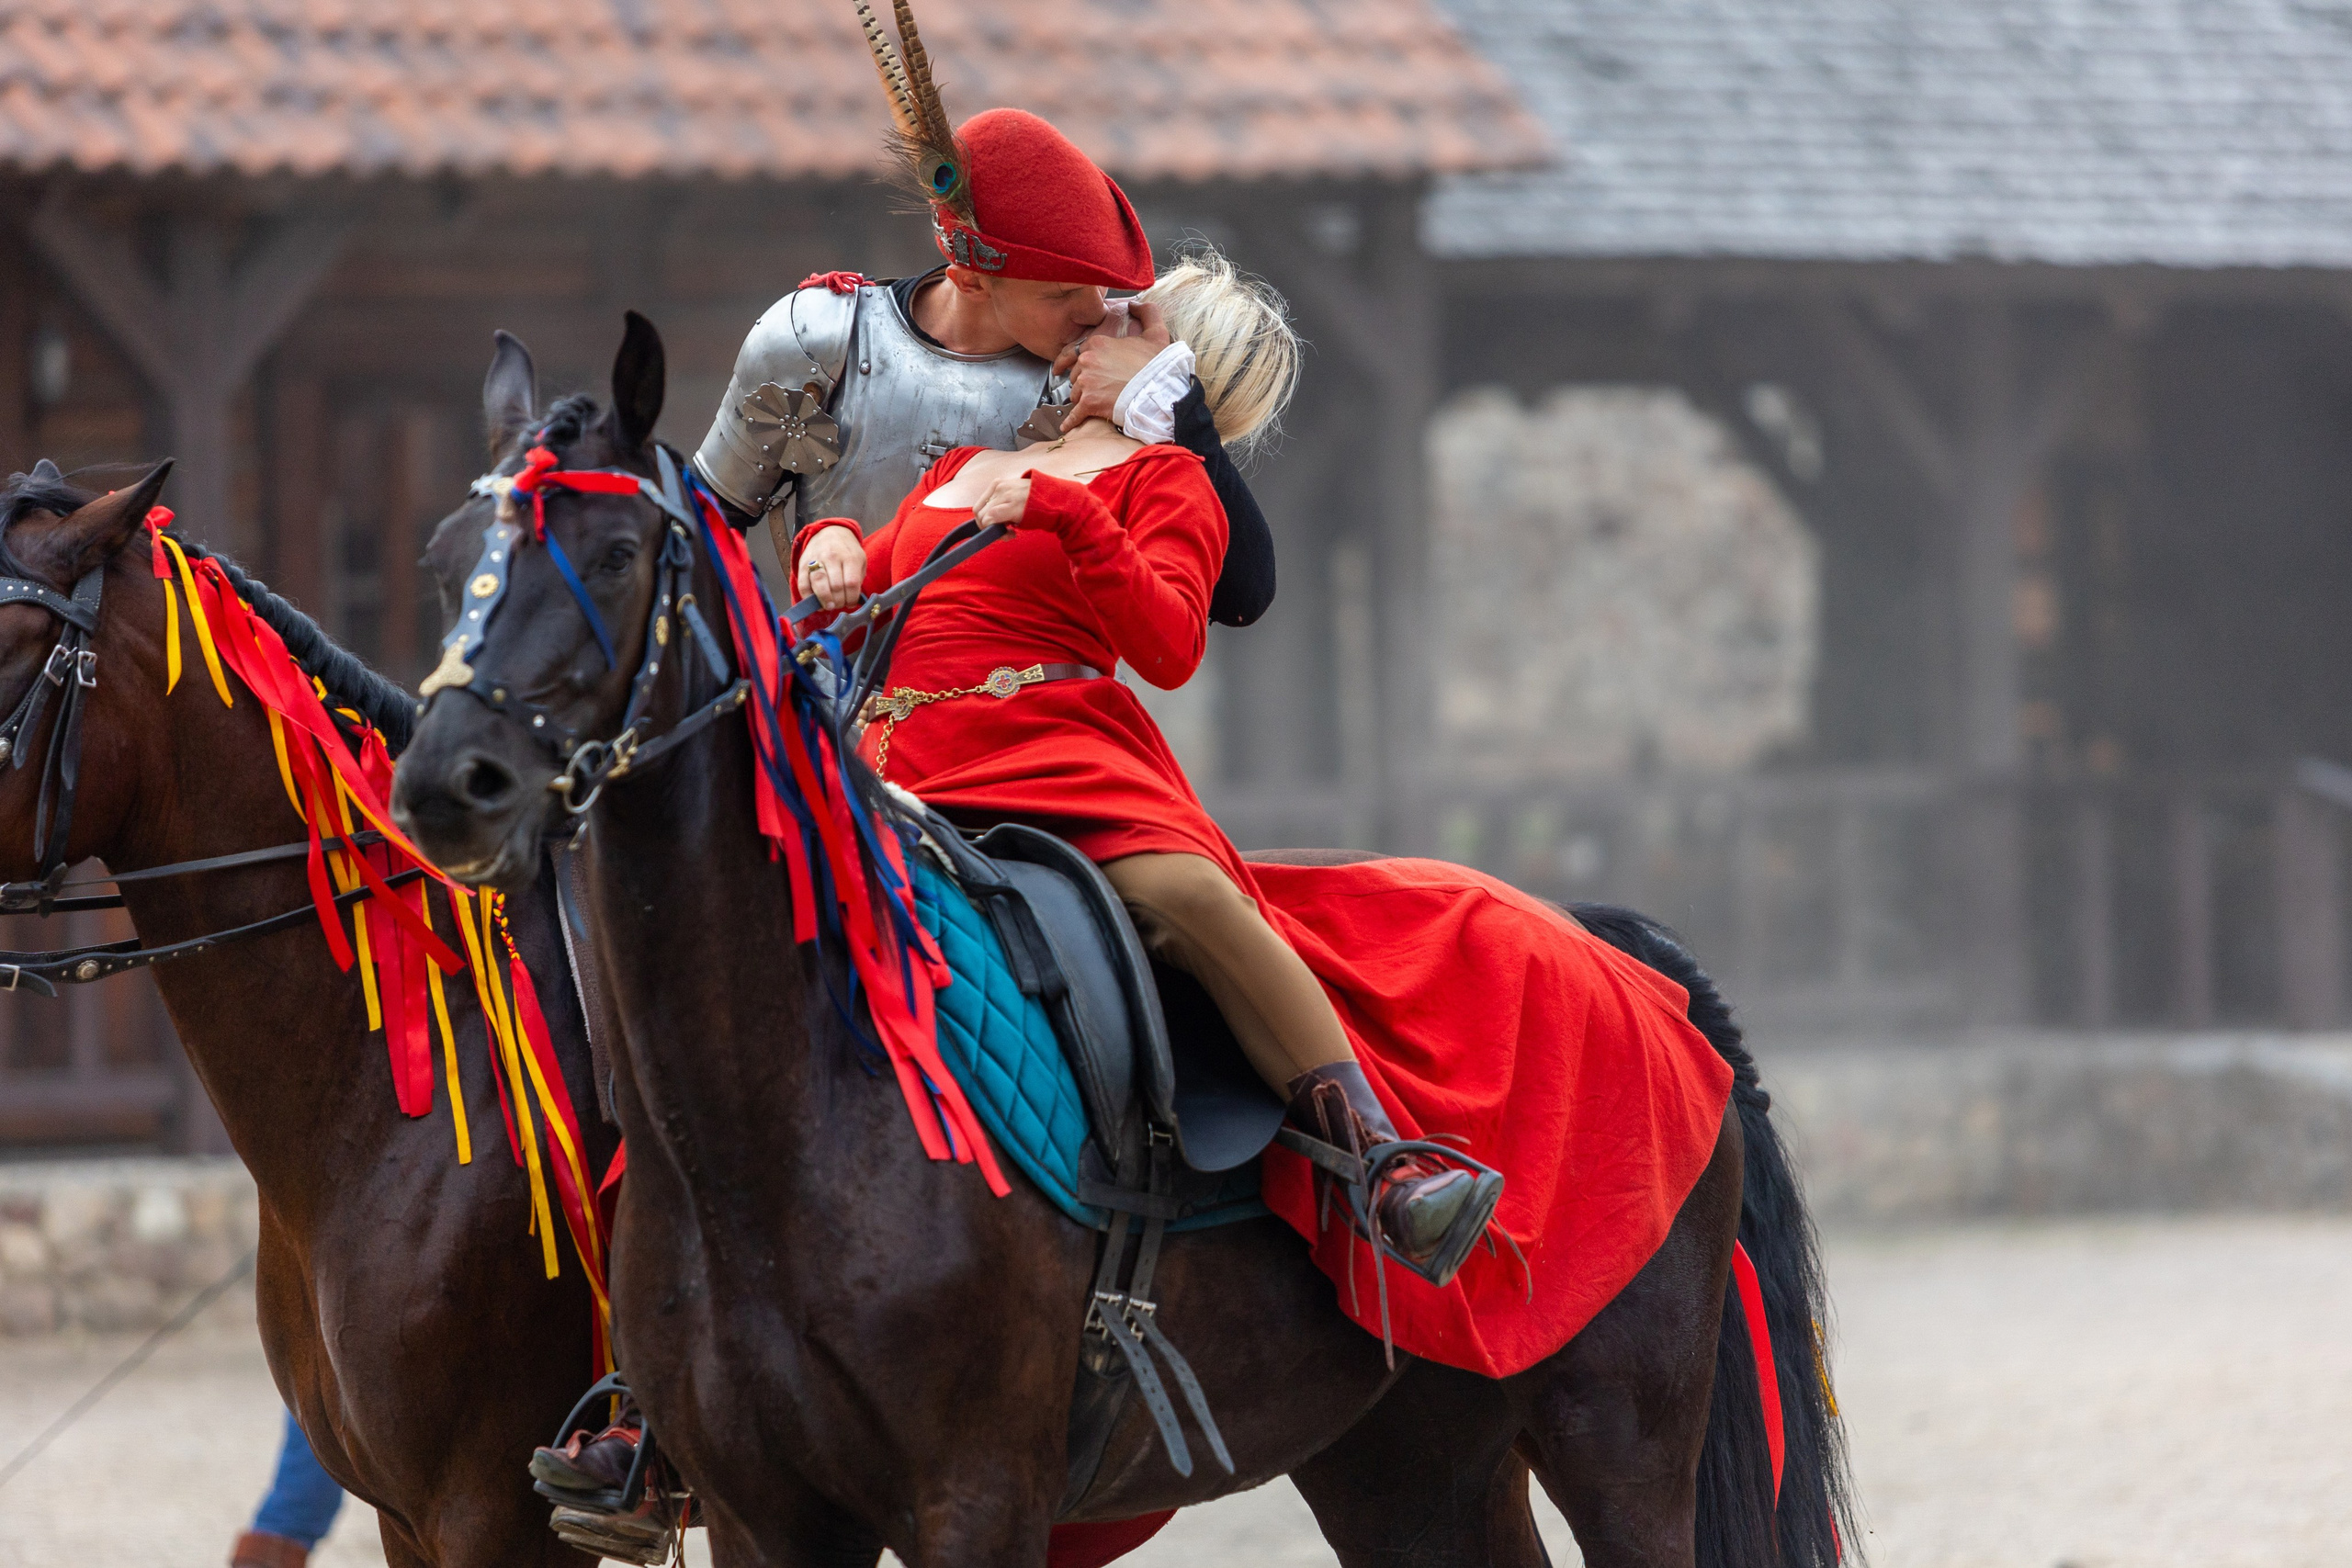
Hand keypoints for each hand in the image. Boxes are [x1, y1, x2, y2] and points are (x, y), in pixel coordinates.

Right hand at [798, 524, 865, 609]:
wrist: (829, 532)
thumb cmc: (847, 551)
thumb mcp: (860, 560)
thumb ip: (858, 579)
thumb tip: (852, 600)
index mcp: (850, 557)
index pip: (851, 583)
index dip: (851, 598)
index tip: (851, 603)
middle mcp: (832, 557)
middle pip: (835, 586)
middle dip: (838, 602)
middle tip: (839, 605)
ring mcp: (816, 559)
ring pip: (818, 584)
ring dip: (824, 600)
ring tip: (828, 606)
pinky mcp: (803, 564)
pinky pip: (803, 584)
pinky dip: (808, 597)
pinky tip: (815, 602)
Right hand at [974, 475, 1034, 529]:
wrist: (1047, 493)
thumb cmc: (1036, 512)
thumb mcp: (1022, 524)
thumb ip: (1004, 528)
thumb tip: (991, 531)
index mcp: (1013, 505)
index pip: (988, 517)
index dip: (989, 529)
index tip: (1000, 534)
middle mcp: (1004, 493)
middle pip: (981, 513)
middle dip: (985, 525)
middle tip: (998, 530)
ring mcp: (999, 485)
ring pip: (979, 506)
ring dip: (984, 516)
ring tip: (997, 520)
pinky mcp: (997, 482)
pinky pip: (983, 498)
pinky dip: (986, 507)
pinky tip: (998, 510)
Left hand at [1059, 302, 1172, 426]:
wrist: (1160, 392)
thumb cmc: (1158, 366)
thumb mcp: (1157, 332)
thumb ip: (1147, 312)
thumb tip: (1135, 304)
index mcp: (1097, 344)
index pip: (1079, 354)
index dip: (1084, 363)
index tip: (1084, 369)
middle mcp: (1087, 362)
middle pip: (1076, 374)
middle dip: (1085, 381)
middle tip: (1100, 387)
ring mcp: (1086, 383)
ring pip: (1075, 393)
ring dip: (1083, 399)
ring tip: (1097, 402)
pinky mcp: (1089, 404)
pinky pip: (1074, 414)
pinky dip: (1070, 421)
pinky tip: (1067, 426)